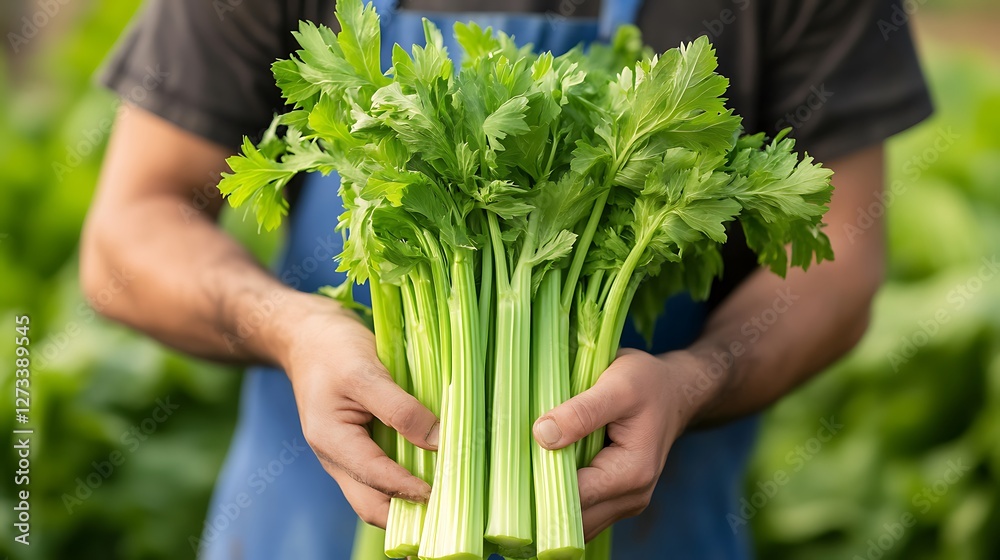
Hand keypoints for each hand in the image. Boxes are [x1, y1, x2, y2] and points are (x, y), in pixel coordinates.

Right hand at [276, 293, 439, 527]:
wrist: (306, 335)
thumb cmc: (332, 349)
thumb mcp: (366, 371)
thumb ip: (400, 408)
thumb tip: (438, 441)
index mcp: (331, 442)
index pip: (375, 479)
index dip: (410, 488)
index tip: (446, 490)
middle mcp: (336, 458)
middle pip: (372, 505)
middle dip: (407, 514)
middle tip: (448, 507)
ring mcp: (346, 455)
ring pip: (377, 494)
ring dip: (407, 501)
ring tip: (446, 495)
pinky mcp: (358, 445)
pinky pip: (382, 474)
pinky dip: (405, 478)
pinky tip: (433, 471)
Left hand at [532, 348, 704, 539]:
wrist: (673, 391)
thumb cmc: (647, 383)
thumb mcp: (618, 387)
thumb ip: (582, 412)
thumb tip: (542, 435)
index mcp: (632, 474)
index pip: (576, 498)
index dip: (542, 486)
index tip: (514, 467)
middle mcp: (631, 498)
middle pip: (573, 519)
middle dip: (541, 501)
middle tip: (510, 474)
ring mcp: (623, 502)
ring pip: (576, 521)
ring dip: (549, 502)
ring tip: (524, 471)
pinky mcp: (613, 497)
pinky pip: (581, 511)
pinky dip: (560, 498)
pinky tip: (542, 473)